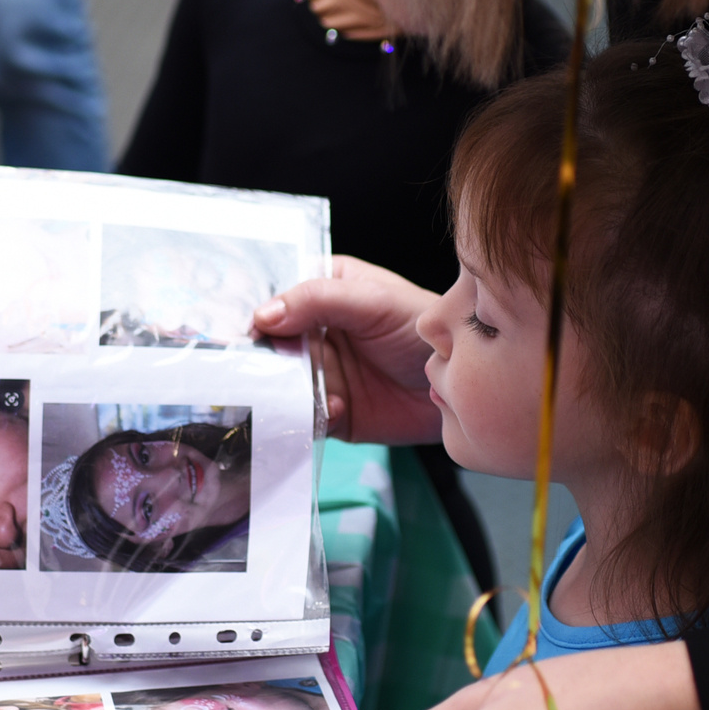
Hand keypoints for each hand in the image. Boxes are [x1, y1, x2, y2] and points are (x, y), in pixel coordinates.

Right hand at [254, 257, 444, 443]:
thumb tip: (264, 314)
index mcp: (322, 292)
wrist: (457, 386)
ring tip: (308, 389)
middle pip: (270, 345)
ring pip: (281, 384)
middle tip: (268, 365)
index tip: (251, 328)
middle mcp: (314, 332)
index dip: (259, 311)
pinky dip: (311, 416)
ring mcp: (319, 373)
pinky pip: (303, 417)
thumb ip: (319, 299)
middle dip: (265, 358)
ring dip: (287, 391)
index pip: (276, 297)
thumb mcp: (373, 302)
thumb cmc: (423, 330)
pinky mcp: (329, 412)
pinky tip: (337, 408)